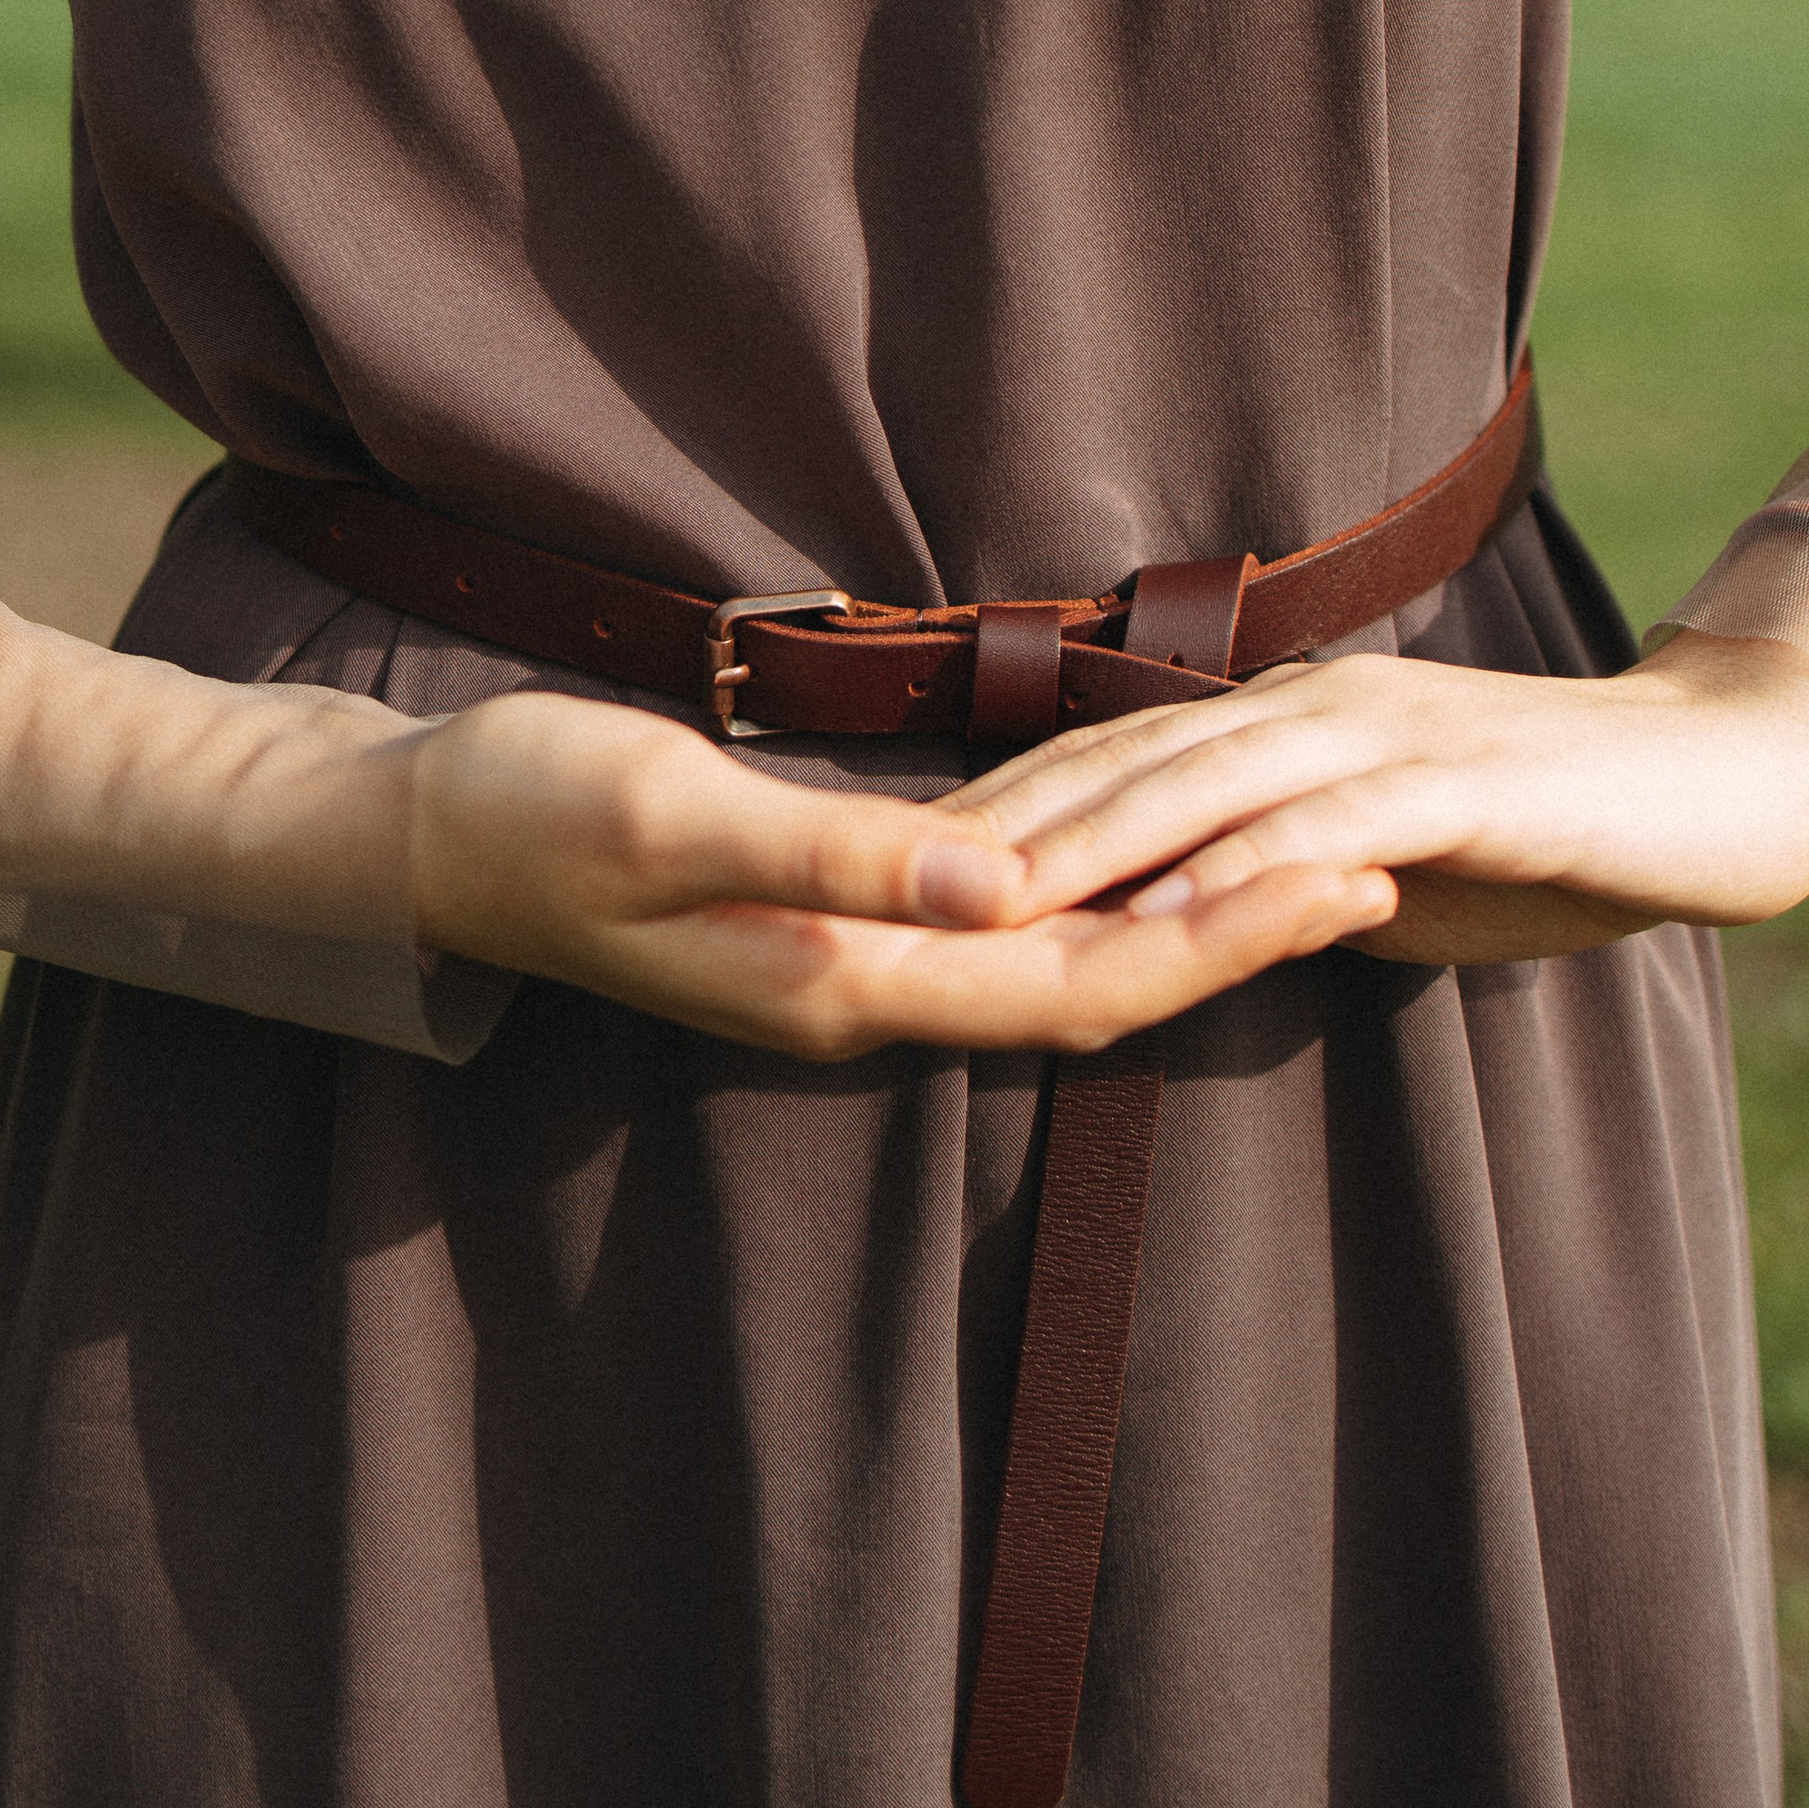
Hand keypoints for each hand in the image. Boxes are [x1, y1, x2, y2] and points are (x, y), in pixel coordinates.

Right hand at [399, 689, 1399, 1056]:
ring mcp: (849, 967)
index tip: (1352, 873)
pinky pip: (1002, 931)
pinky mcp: (833, 922)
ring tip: (1306, 865)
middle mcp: (868, 993)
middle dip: (1247, 928)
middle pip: (1101, 983)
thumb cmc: (531, 814)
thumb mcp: (670, 819)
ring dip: (1185, 920)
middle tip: (1388, 859)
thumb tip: (998, 896)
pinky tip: (1143, 853)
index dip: (1226, 932)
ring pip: (1060, 963)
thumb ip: (833, 864)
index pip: (1085, 978)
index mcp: (848, 981)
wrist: (420, 842)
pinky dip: (1096, 897)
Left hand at [931, 629, 1808, 964]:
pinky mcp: (1467, 783)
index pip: (1109, 766)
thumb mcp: (1383, 868)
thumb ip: (1277, 883)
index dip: (998, 814)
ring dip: (1094, 840)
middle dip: (1001, 823)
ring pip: (1209, 784)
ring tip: (990, 895)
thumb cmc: (1545, 837)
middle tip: (882, 879)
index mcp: (1283, 727)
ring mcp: (1388, 738)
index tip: (886, 867)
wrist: (1722, 778)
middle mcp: (1314, 712)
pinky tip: (1181, 910)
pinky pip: (1337, 827)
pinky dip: (1252, 867)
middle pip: (1125, 762)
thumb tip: (1173, 933)